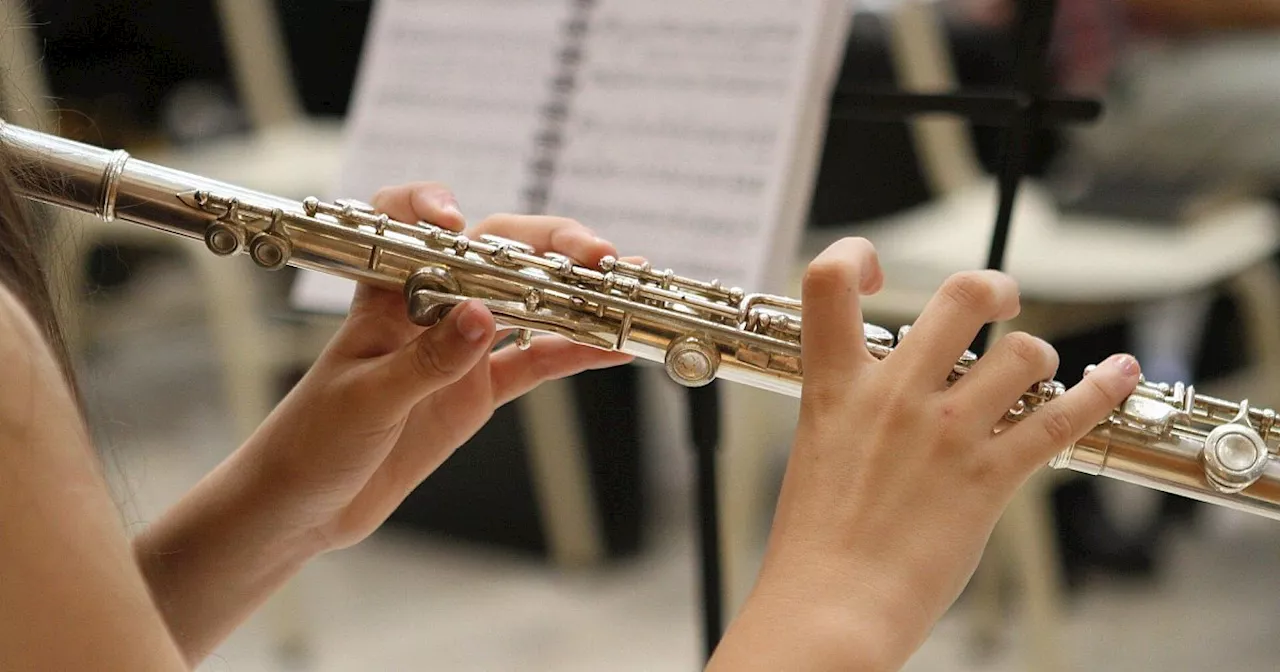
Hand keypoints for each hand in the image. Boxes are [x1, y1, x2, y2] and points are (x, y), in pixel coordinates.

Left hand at [240, 182, 633, 551]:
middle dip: (549, 247)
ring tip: (623, 290)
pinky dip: (572, 354)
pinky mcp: (477, 390)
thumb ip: (425, 361)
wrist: (303, 506)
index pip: (407, 226)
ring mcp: (459, 348)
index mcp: (386, 297)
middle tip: (596, 258)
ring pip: (527, 304)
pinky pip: (534, 363)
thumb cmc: (311, 442)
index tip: (458, 223)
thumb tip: (482, 317)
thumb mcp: (366, 400)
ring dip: (574, 296)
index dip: (432, 210)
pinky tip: (612, 349)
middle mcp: (429, 309)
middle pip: (495, 256)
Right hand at [710, 238, 1140, 669]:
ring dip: (1035, 358)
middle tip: (998, 300)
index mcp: (835, 386)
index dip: (857, 256)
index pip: (828, 279)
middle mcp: (894, 395)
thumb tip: (892, 386)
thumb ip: (853, 407)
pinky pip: (1060, 417)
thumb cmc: (817, 541)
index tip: (879, 273)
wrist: (831, 604)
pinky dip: (1100, 389)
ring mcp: (946, 433)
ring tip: (1028, 376)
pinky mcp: (988, 476)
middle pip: (962, 296)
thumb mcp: (818, 449)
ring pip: (1023, 353)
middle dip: (993, 287)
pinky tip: (1117, 372)